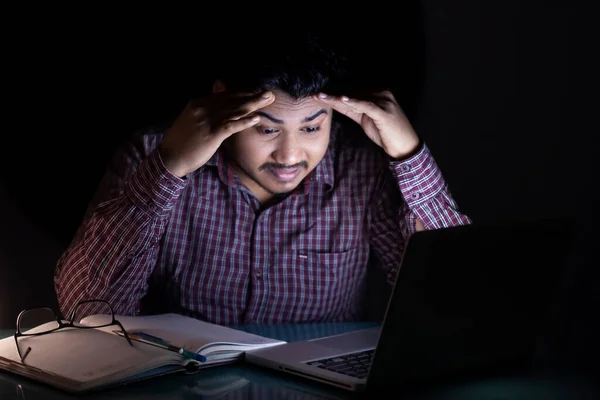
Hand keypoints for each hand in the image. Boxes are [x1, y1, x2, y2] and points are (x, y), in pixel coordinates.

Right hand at [158, 90, 274, 176]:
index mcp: (198, 103)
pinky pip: (230, 126)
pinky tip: (256, 119)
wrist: (170, 157)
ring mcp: (206, 120)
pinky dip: (244, 121)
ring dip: (253, 104)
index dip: (243, 93)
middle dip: (252, 95)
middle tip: (269, 93)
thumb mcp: (191, 120)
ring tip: (268, 100)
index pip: (225, 95)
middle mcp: (203, 108)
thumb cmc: (182, 142)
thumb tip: (215, 104)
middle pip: (232, 99)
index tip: (257, 92)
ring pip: (234, 110)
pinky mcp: (210, 134)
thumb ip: (205, 111)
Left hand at [314, 90, 419, 158]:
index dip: (336, 95)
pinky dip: (354, 102)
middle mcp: (381, 95)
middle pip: (352, 94)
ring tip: (321, 96)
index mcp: (378, 95)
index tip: (320, 95)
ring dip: (337, 98)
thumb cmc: (387, 133)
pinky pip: (366, 105)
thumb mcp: (366, 120)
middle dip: (333, 95)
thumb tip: (338, 105)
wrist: (405, 145)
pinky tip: (342, 99)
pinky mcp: (384, 112)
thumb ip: (354, 111)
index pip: (352, 94)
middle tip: (316, 94)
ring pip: (356, 99)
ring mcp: (384, 102)